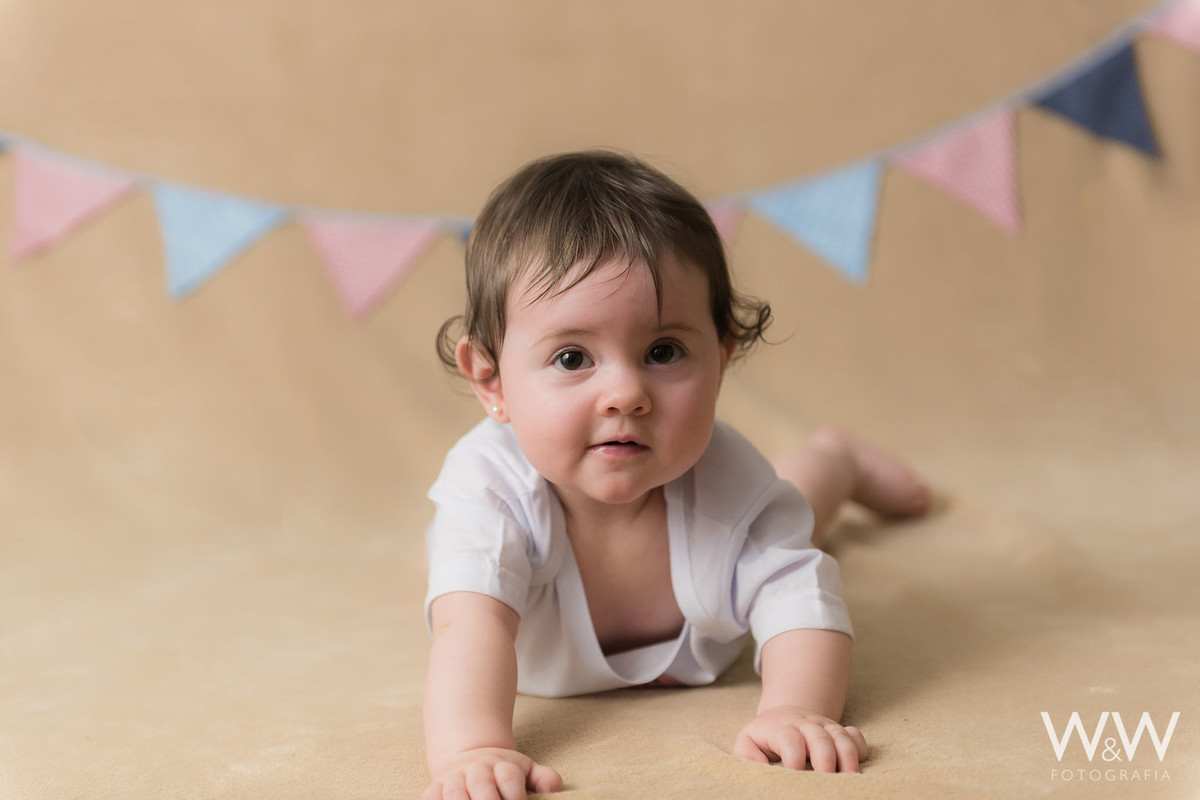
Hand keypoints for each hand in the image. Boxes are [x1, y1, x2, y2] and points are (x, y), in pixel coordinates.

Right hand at [423, 747, 562, 799]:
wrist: (468, 755)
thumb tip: (554, 787)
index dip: (516, 796)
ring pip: (454, 792)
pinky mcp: (435, 787)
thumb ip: (542, 778)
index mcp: (501, 764)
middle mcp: (476, 769)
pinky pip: (430, 796)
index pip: (509, 777)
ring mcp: (454, 778)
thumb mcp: (525, 769)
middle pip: (481, 785)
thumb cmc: (502, 771)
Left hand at [733, 705, 866, 772]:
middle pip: (819, 737)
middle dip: (825, 759)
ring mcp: (825, 726)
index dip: (794, 757)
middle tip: (826, 781)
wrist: (784, 714)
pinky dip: (860, 747)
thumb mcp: (748, 742)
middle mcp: (806, 724)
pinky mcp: (840, 731)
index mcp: (781, 728)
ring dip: (848, 757)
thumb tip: (760, 768)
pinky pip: (856, 735)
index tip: (794, 775)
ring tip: (849, 779)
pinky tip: (858, 762)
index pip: (790, 738)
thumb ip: (747, 755)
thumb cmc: (765, 737)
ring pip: (841, 736)